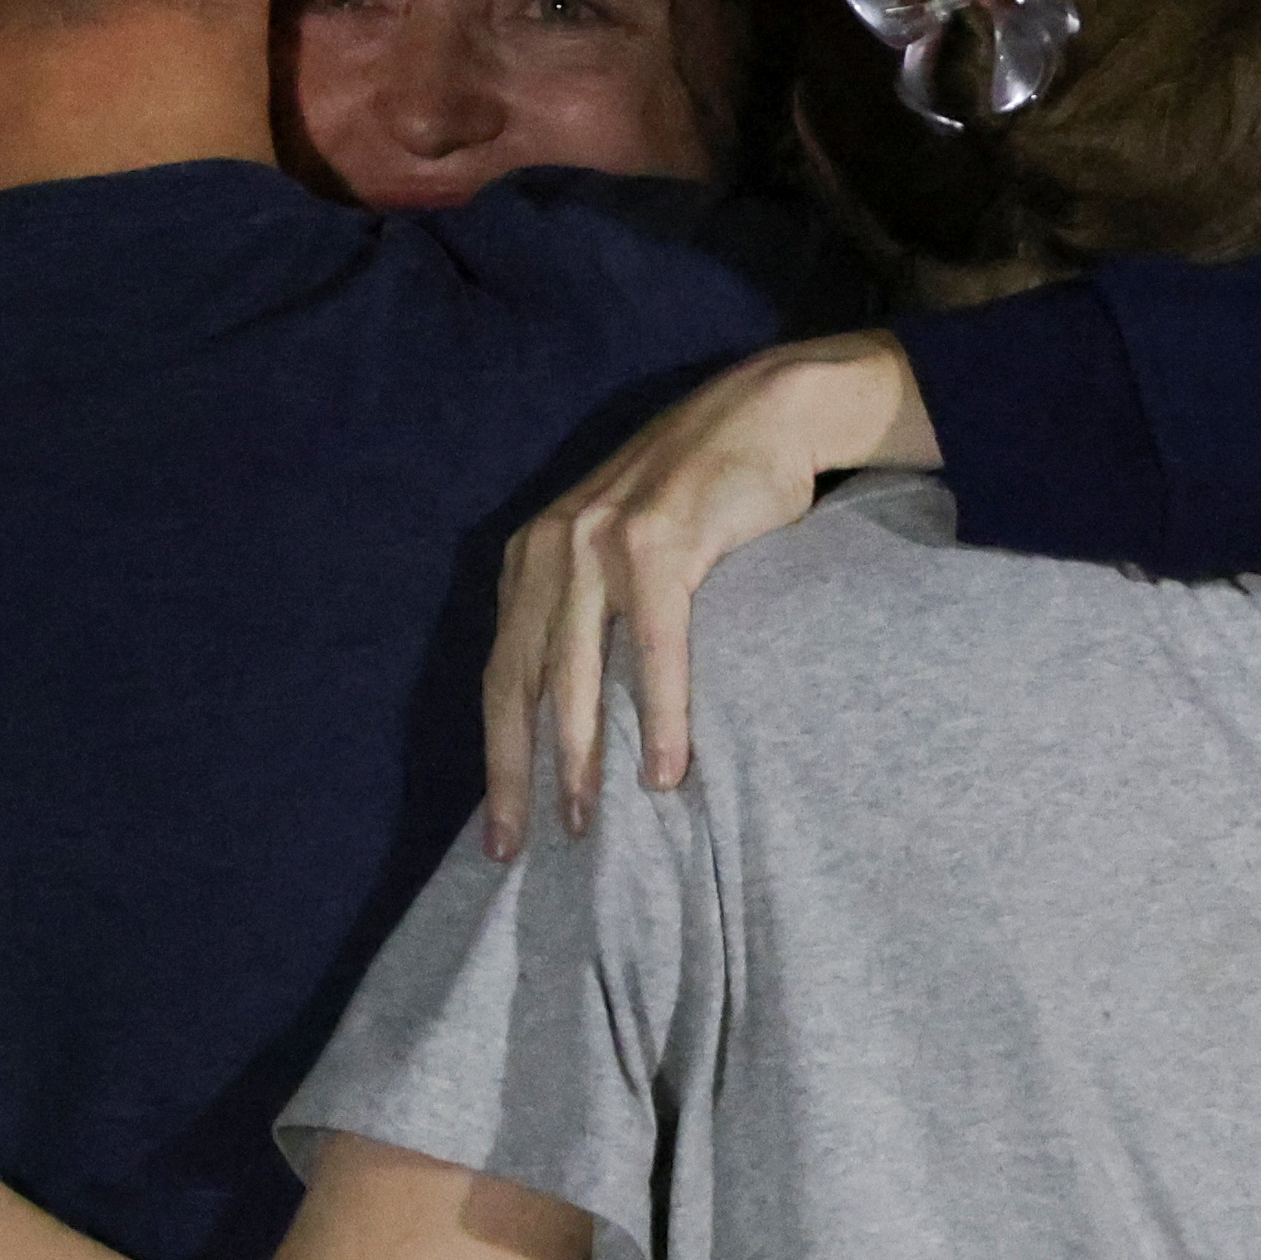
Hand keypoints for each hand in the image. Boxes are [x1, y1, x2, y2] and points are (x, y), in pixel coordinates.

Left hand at [480, 329, 933, 850]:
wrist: (763, 413)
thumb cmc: (702, 498)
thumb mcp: (622, 553)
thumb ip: (594, 618)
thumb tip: (585, 723)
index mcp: (533, 558)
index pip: (501, 676)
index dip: (497, 759)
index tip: (501, 831)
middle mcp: (552, 549)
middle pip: (521, 683)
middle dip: (520, 773)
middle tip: (525, 846)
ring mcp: (600, 542)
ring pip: (577, 672)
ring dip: (582, 754)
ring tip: (589, 819)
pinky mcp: (658, 542)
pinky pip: (654, 646)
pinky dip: (658, 711)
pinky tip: (664, 766)